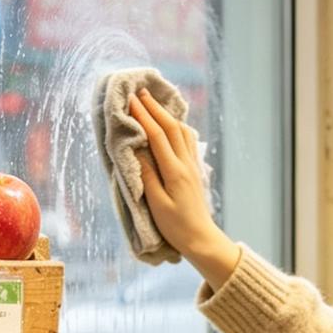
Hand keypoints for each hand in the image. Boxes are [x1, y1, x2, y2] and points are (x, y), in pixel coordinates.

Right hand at [130, 89, 239, 288]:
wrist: (201, 239)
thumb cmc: (176, 226)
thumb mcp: (157, 204)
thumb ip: (147, 176)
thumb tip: (138, 150)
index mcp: (175, 172)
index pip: (158, 136)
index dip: (144, 116)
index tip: (131, 101)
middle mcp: (186, 164)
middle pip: (172, 127)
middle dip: (155, 108)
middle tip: (140, 92)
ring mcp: (193, 166)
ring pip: (183, 132)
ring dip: (167, 114)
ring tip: (154, 103)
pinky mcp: (195, 171)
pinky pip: (188, 141)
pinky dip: (179, 127)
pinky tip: (173, 125)